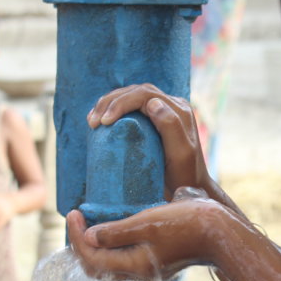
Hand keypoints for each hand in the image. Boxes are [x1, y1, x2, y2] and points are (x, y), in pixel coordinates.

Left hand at [66, 187, 224, 280]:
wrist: (223, 233)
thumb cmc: (188, 224)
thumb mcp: (147, 222)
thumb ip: (116, 231)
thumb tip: (89, 236)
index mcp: (134, 266)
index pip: (91, 259)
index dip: (76, 237)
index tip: (72, 212)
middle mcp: (140, 272)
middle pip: (98, 266)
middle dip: (82, 245)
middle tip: (77, 219)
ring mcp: (151, 267)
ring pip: (113, 262)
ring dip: (98, 244)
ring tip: (92, 220)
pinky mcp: (161, 259)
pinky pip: (128, 255)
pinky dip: (114, 243)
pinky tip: (117, 224)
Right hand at [87, 84, 208, 199]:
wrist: (189, 189)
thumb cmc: (184, 175)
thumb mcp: (180, 154)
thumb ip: (170, 127)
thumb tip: (152, 102)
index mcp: (180, 110)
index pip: (145, 94)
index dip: (121, 103)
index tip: (104, 122)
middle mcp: (173, 106)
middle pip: (137, 91)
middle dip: (110, 102)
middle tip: (92, 121)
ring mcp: (164, 111)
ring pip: (132, 96)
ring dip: (108, 103)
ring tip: (92, 120)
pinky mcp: (154, 120)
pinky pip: (131, 107)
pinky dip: (113, 110)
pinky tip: (100, 120)